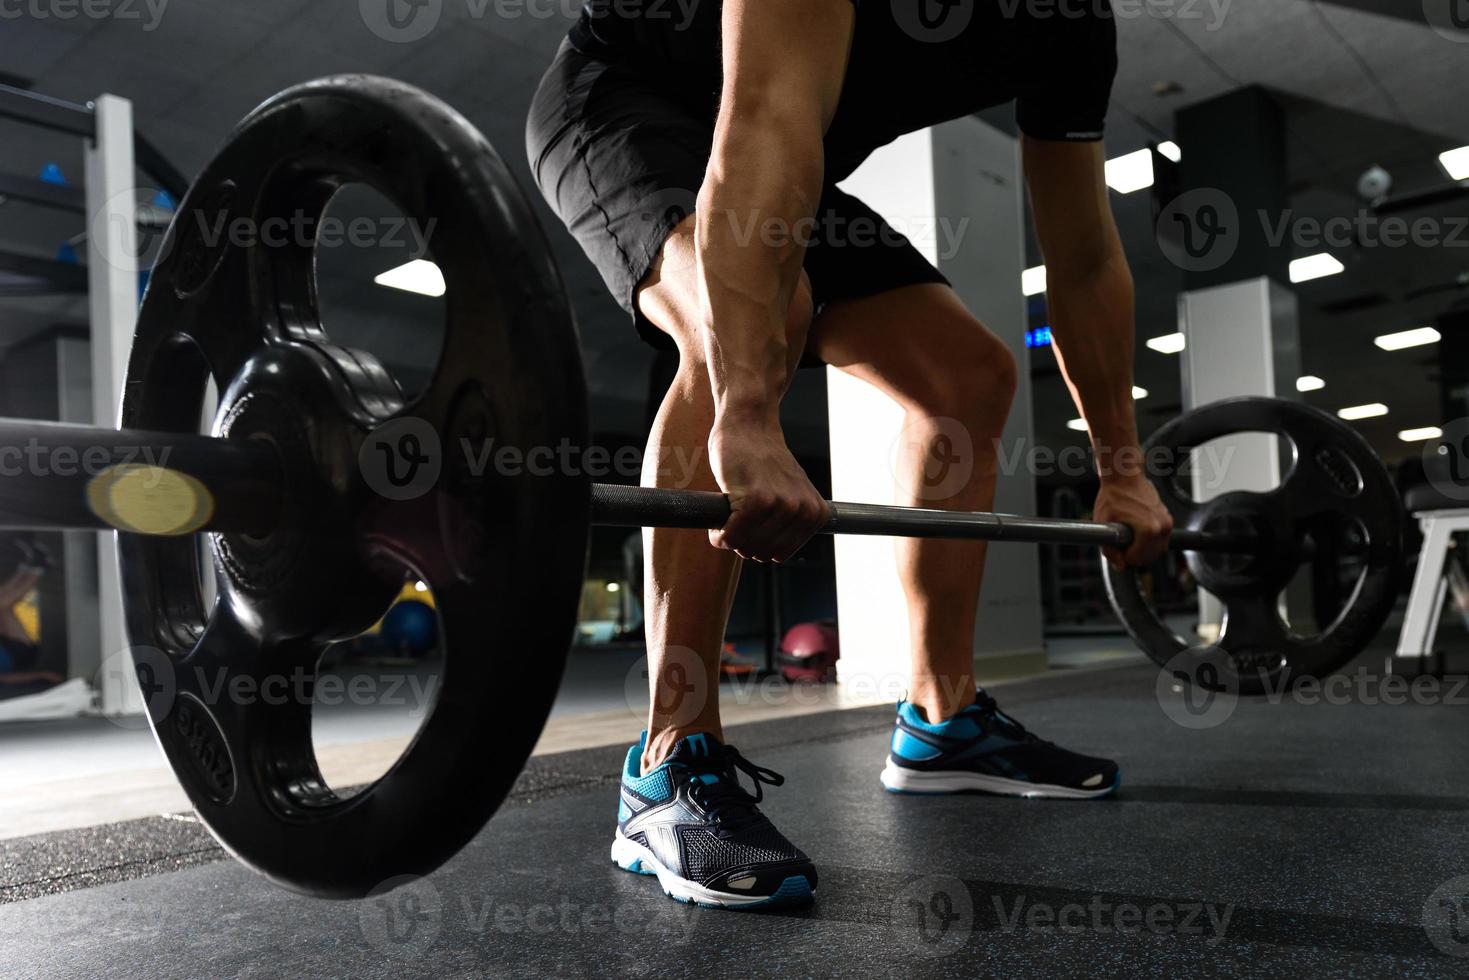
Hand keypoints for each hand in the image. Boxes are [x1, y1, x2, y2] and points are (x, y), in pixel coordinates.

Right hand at [707, 417, 828, 562]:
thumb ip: (789, 521)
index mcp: (815, 514)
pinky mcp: (756, 500)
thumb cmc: (762, 458)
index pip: (780, 554)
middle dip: (743, 542)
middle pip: (763, 554)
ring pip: (746, 547)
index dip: (759, 543)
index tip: (751, 524)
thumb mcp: (790, 492)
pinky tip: (719, 518)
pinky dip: (719, 534)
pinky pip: (731, 537)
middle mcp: (803, 511)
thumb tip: (770, 553)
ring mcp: (781, 505)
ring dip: (730, 537)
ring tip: (729, 514)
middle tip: (736, 519)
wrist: (749, 423)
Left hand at [1094, 476, 1172, 569]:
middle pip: (1149, 557)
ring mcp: (1167, 523)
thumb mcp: (1104, 524)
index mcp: (1149, 530)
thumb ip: (1109, 550)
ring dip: (1142, 548)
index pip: (1137, 560)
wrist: (1125, 476)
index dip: (1123, 555)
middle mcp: (1162, 527)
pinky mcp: (1168, 519)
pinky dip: (1149, 540)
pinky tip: (1136, 529)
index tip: (1116, 543)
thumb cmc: (1113, 496)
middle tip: (1121, 539)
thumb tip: (1120, 566)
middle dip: (1134, 553)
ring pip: (1156, 550)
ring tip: (1128, 533)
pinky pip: (1160, 540)